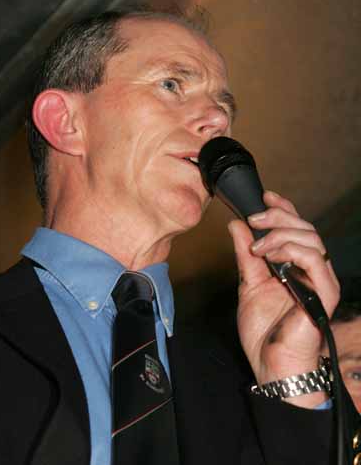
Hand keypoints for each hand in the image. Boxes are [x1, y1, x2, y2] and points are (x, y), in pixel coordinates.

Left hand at [228, 191, 339, 407]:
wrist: (271, 365)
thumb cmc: (264, 331)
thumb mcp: (248, 284)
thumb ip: (244, 255)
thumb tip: (236, 225)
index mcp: (294, 265)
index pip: (295, 228)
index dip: (283, 209)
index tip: (264, 197)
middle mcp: (310, 269)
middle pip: (304, 228)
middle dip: (277, 217)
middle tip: (254, 220)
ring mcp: (320, 281)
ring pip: (311, 239)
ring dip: (280, 235)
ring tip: (258, 247)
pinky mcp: (325, 294)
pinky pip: (315, 261)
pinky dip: (291, 250)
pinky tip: (270, 255)